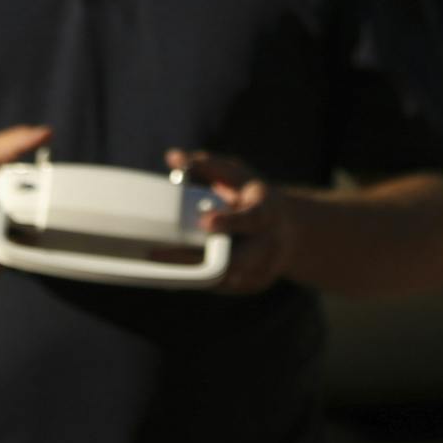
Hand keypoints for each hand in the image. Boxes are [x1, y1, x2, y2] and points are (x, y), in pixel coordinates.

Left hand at [165, 146, 297, 294]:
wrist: (288, 232)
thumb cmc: (251, 196)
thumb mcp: (236, 174)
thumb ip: (206, 165)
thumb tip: (172, 157)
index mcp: (267, 212)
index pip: (252, 219)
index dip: (230, 222)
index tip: (205, 222)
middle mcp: (268, 244)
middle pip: (240, 259)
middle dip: (202, 257)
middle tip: (158, 252)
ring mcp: (261, 268)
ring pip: (225, 277)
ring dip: (190, 270)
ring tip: (154, 258)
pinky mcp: (250, 284)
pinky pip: (219, 285)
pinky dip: (194, 278)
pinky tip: (166, 270)